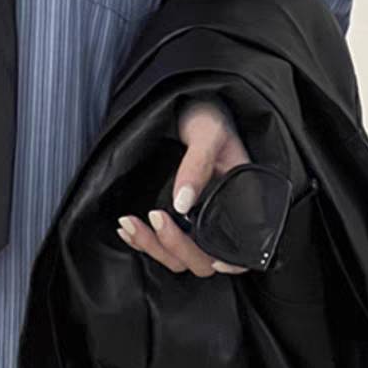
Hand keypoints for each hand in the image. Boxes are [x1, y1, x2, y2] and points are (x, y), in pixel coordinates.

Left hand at [116, 96, 251, 276]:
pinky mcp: (175, 218)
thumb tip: (182, 203)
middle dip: (176, 246)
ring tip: (129, 223)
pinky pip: (160, 245)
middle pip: (202, 258)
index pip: (241, 248)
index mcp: (241, 202)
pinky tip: (126, 229)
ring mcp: (197, 221)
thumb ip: (197, 165)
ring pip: (178, 257)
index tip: (212, 258)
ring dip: (153, 247)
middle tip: (155, 217)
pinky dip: (142, 242)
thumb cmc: (209, 117)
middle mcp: (221, 218)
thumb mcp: (208, 133)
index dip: (230, 261)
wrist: (189, 106)